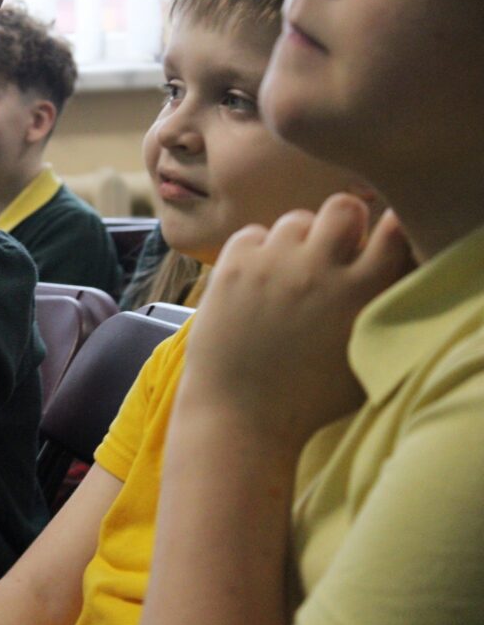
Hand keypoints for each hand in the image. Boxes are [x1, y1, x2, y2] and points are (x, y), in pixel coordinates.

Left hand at [176, 194, 413, 452]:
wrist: (242, 418)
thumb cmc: (308, 398)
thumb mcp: (363, 354)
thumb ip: (379, 305)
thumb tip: (385, 267)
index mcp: (362, 292)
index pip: (392, 228)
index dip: (383, 231)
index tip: (369, 247)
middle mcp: (319, 270)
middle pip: (343, 206)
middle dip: (339, 224)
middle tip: (327, 254)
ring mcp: (272, 265)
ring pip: (294, 219)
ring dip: (295, 240)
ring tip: (286, 275)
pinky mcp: (232, 268)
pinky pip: (251, 234)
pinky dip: (255, 250)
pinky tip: (255, 282)